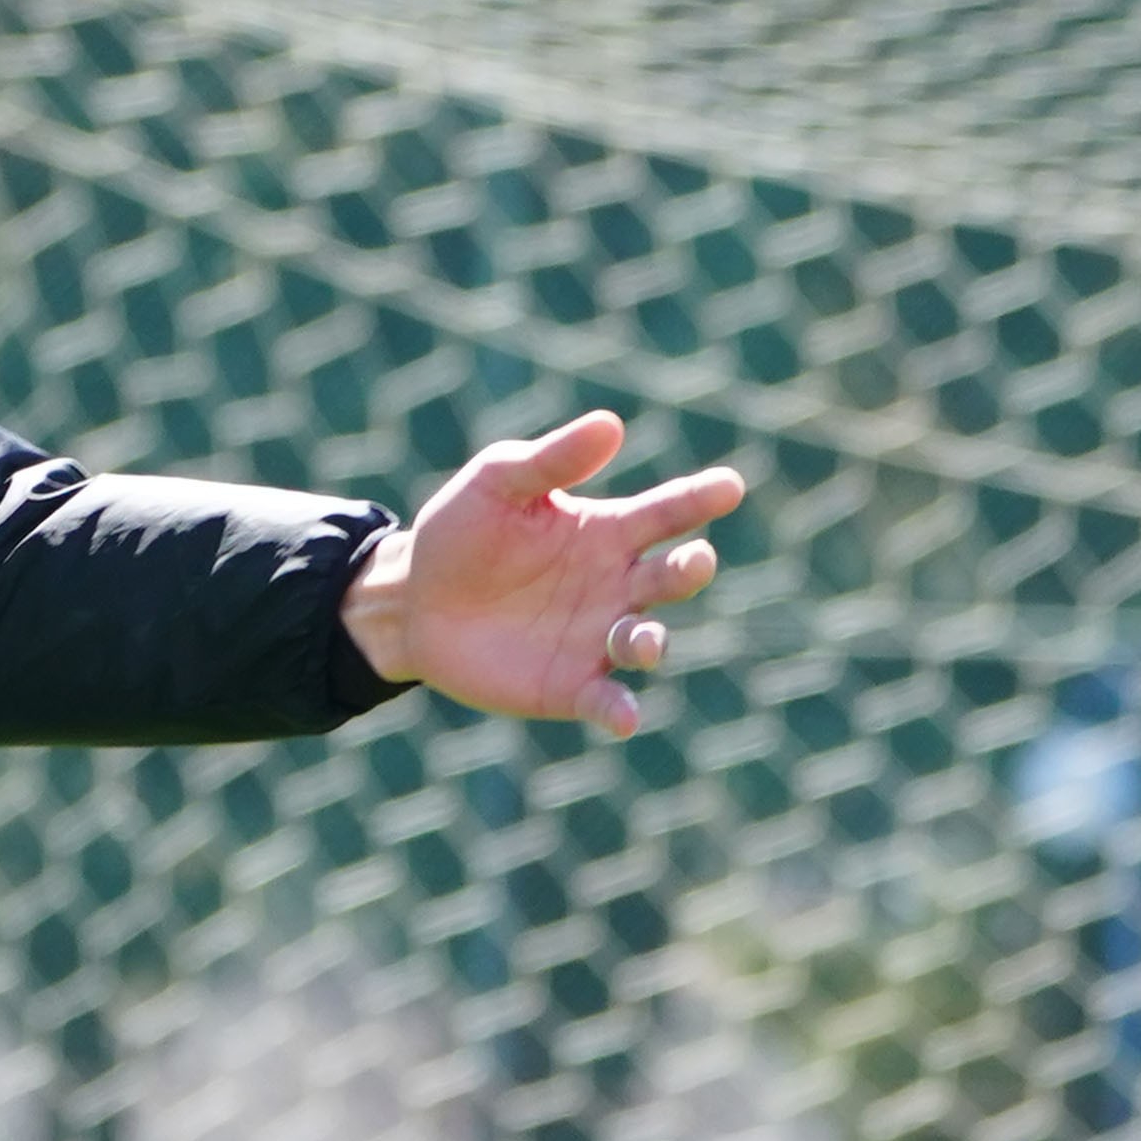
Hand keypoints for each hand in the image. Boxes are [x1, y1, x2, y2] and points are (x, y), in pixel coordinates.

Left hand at [342, 410, 743, 739]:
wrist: (412, 601)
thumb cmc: (461, 531)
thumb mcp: (497, 484)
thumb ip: (551, 461)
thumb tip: (610, 424)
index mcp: (608, 532)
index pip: (666, 513)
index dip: (699, 499)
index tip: (729, 486)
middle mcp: (616, 586)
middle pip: (670, 578)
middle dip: (689, 571)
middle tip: (695, 562)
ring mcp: (596, 638)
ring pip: (644, 642)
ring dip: (651, 643)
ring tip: (644, 642)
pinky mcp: (569, 686)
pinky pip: (606, 700)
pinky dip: (619, 710)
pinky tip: (623, 716)